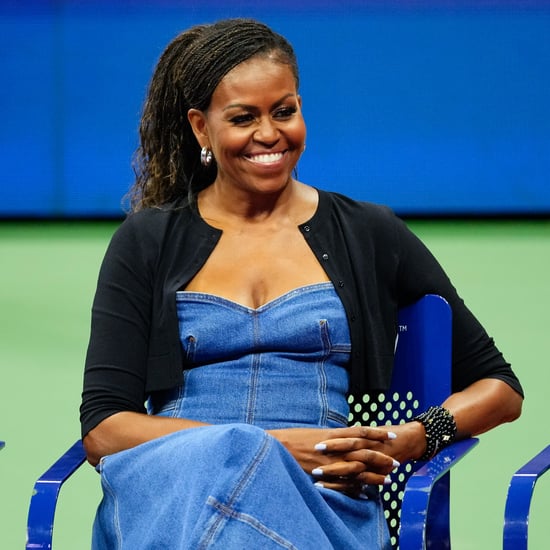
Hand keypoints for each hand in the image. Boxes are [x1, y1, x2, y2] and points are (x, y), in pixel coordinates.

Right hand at [268, 425, 399, 495]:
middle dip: (382, 456)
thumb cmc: (293, 439)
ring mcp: (329, 461)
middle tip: (396, 462)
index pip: (361, 431)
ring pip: (358, 468)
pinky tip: (366, 493)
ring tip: (388, 479)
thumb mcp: (315, 433)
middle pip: (364, 451)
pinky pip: (343, 482)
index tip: (392, 435)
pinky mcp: (323, 475)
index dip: (378, 433)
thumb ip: (331, 437)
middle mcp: (334, 446)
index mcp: (333, 433)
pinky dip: (355, 487)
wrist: (276, 447)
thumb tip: (343, 439)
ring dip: (374, 474)